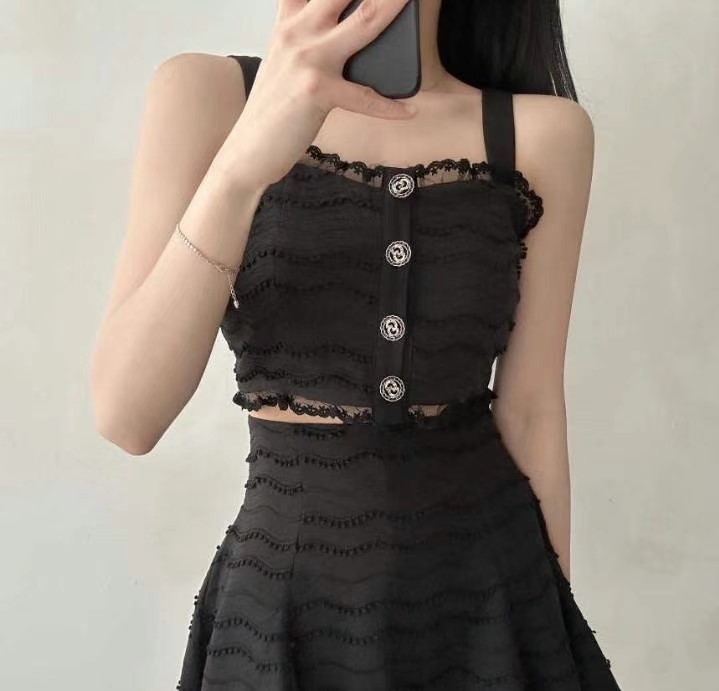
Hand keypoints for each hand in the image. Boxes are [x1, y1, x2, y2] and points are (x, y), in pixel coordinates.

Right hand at [226, 0, 417, 188]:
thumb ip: (306, 34)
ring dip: (394, 7)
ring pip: (363, 22)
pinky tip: (408, 111)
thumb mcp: (283, 60)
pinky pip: (365, 96)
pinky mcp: (317, 91)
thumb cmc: (273, 110)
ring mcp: (308, 59)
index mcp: (290, 21)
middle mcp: (298, 31)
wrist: (248, 150)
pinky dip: (390, 106)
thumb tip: (348, 26)